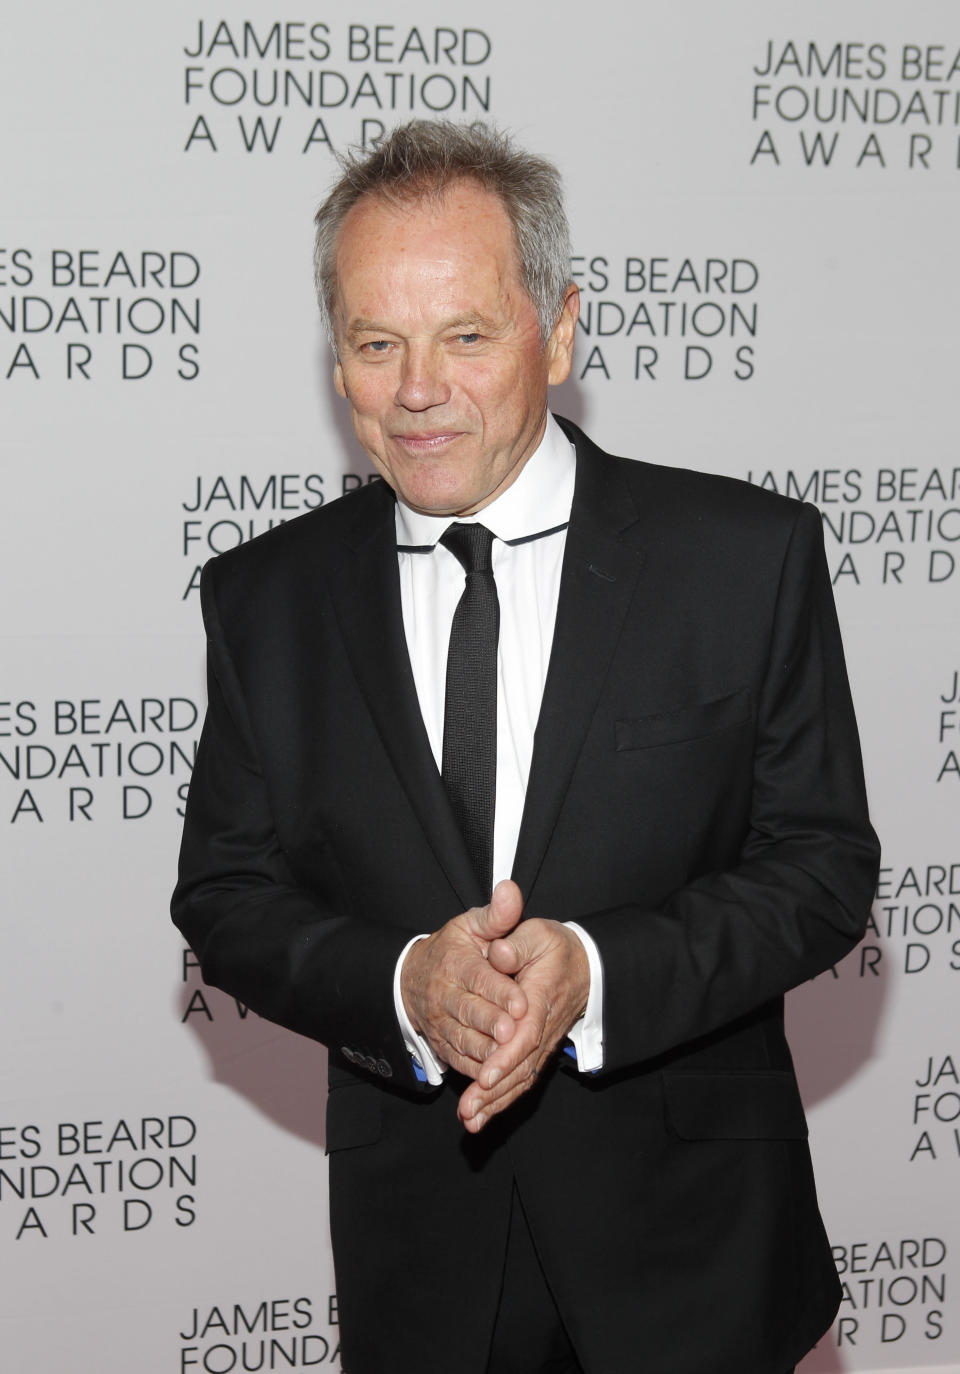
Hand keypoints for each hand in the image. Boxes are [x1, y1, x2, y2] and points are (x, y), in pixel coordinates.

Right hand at [400, 881, 527, 1078]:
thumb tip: (511, 890)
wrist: (413, 978)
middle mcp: (444, 994)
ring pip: (462, 1039)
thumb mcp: (471, 925)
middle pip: (469, 1012)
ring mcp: (440, 1021)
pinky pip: (458, 1059)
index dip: (500, 991)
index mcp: (455, 963)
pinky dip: (475, 1069)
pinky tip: (494, 1075)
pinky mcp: (442, 1043)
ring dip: (484, 1051)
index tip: (520, 1002)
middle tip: (513, 1033)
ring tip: (505, 1058)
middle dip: (491, 1024)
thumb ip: (496, 915)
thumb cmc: (453, 948)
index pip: (478, 978)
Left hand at [457, 919, 589, 1132]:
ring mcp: (543, 1043)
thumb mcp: (538, 935)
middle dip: (494, 1092)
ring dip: (496, 1102)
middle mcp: (543, 1027)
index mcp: (540, 997)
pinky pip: (522, 1080)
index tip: (485, 1076)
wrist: (586, 966)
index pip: (525, 1033)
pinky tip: (481, 1116)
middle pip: (521, 1066)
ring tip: (469, 1121)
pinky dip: (502, 1100)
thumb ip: (516, 944)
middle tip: (468, 1112)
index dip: (506, 1057)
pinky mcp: (538, 1051)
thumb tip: (498, 954)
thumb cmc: (556, 948)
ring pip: (521, 1078)